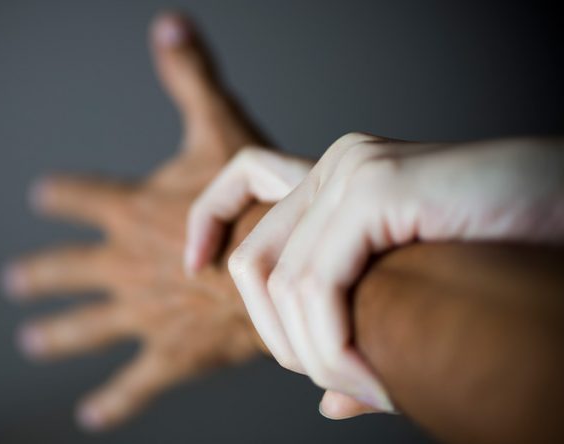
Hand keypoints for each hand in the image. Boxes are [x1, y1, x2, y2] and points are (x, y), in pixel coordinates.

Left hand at [2, 13, 269, 430]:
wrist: (286, 272)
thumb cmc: (257, 203)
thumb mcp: (221, 130)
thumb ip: (190, 78)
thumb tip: (169, 23)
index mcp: (132, 212)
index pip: (83, 198)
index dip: (63, 194)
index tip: (41, 196)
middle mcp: (124, 266)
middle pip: (69, 269)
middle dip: (42, 274)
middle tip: (15, 283)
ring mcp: (142, 314)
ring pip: (87, 327)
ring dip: (57, 333)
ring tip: (32, 341)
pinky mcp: (169, 355)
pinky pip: (134, 383)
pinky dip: (114, 400)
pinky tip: (91, 415)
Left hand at [225, 133, 563, 414]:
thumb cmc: (510, 257)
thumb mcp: (421, 305)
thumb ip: (368, 341)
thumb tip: (328, 400)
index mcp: (341, 179)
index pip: (245, 180)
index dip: (206, 219)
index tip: (192, 268)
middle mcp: (340, 164)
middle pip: (253, 257)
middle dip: (275, 333)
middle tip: (333, 373)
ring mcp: (356, 169)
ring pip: (282, 281)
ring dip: (315, 352)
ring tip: (367, 382)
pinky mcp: (379, 186)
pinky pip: (318, 284)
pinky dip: (333, 342)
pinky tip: (371, 374)